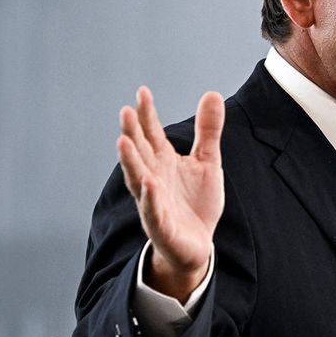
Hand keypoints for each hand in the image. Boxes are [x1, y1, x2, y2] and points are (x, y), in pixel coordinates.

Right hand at [116, 86, 224, 302]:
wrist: (198, 244)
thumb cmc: (196, 202)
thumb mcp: (208, 161)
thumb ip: (207, 130)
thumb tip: (212, 93)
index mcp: (163, 161)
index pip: (152, 134)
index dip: (147, 114)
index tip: (142, 91)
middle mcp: (153, 178)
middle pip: (140, 152)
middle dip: (132, 133)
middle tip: (126, 111)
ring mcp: (154, 201)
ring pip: (138, 179)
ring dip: (130, 161)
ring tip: (123, 141)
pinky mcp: (161, 225)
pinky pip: (153, 210)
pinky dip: (150, 198)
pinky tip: (148, 183)